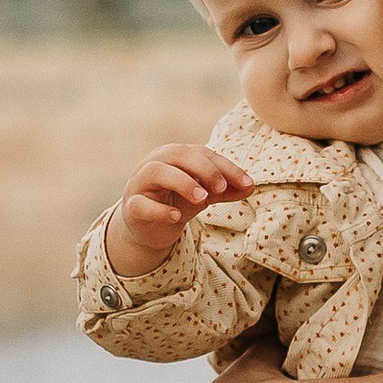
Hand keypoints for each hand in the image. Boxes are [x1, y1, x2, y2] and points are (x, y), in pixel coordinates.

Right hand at [104, 142, 249, 277]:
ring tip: (202, 198)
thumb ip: (225, 190)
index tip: (247, 184)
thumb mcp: (204, 195)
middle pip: (177, 154)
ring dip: (182, 182)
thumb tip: (250, 186)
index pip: (202, 153)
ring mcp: (140, 184)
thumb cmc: (176, 202)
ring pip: (156, 172)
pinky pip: (141, 204)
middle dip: (203, 168)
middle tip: (221, 188)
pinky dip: (160, 209)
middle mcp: (155, 163)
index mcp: (174, 156)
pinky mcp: (131, 207)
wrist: (149, 229)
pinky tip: (176, 216)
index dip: (226, 167)